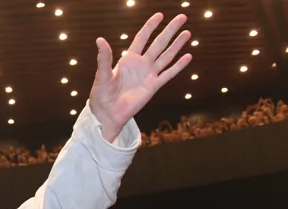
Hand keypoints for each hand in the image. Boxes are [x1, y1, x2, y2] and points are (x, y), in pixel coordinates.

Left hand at [89, 13, 191, 141]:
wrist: (107, 114)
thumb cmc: (101, 95)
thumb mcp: (102, 75)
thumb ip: (104, 58)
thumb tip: (99, 40)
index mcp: (128, 59)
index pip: (142, 38)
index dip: (150, 26)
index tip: (159, 15)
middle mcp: (141, 64)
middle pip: (158, 43)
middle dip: (170, 30)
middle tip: (182, 17)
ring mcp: (148, 75)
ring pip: (166, 56)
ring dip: (177, 45)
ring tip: (187, 33)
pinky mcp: (153, 87)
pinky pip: (168, 74)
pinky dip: (178, 66)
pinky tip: (188, 56)